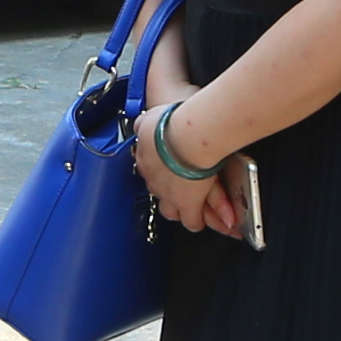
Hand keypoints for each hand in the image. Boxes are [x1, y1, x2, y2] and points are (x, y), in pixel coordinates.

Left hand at [130, 90, 246, 235]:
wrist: (187, 137)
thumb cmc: (172, 124)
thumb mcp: (149, 118)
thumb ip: (142, 124)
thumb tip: (138, 125)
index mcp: (145, 159)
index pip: (149, 171)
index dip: (159, 171)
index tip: (168, 169)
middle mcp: (154, 180)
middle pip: (157, 192)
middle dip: (167, 193)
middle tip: (178, 192)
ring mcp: (169, 195)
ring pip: (171, 211)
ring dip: (180, 210)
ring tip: (189, 211)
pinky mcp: (188, 205)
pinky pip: (191, 221)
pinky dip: (196, 221)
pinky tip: (202, 220)